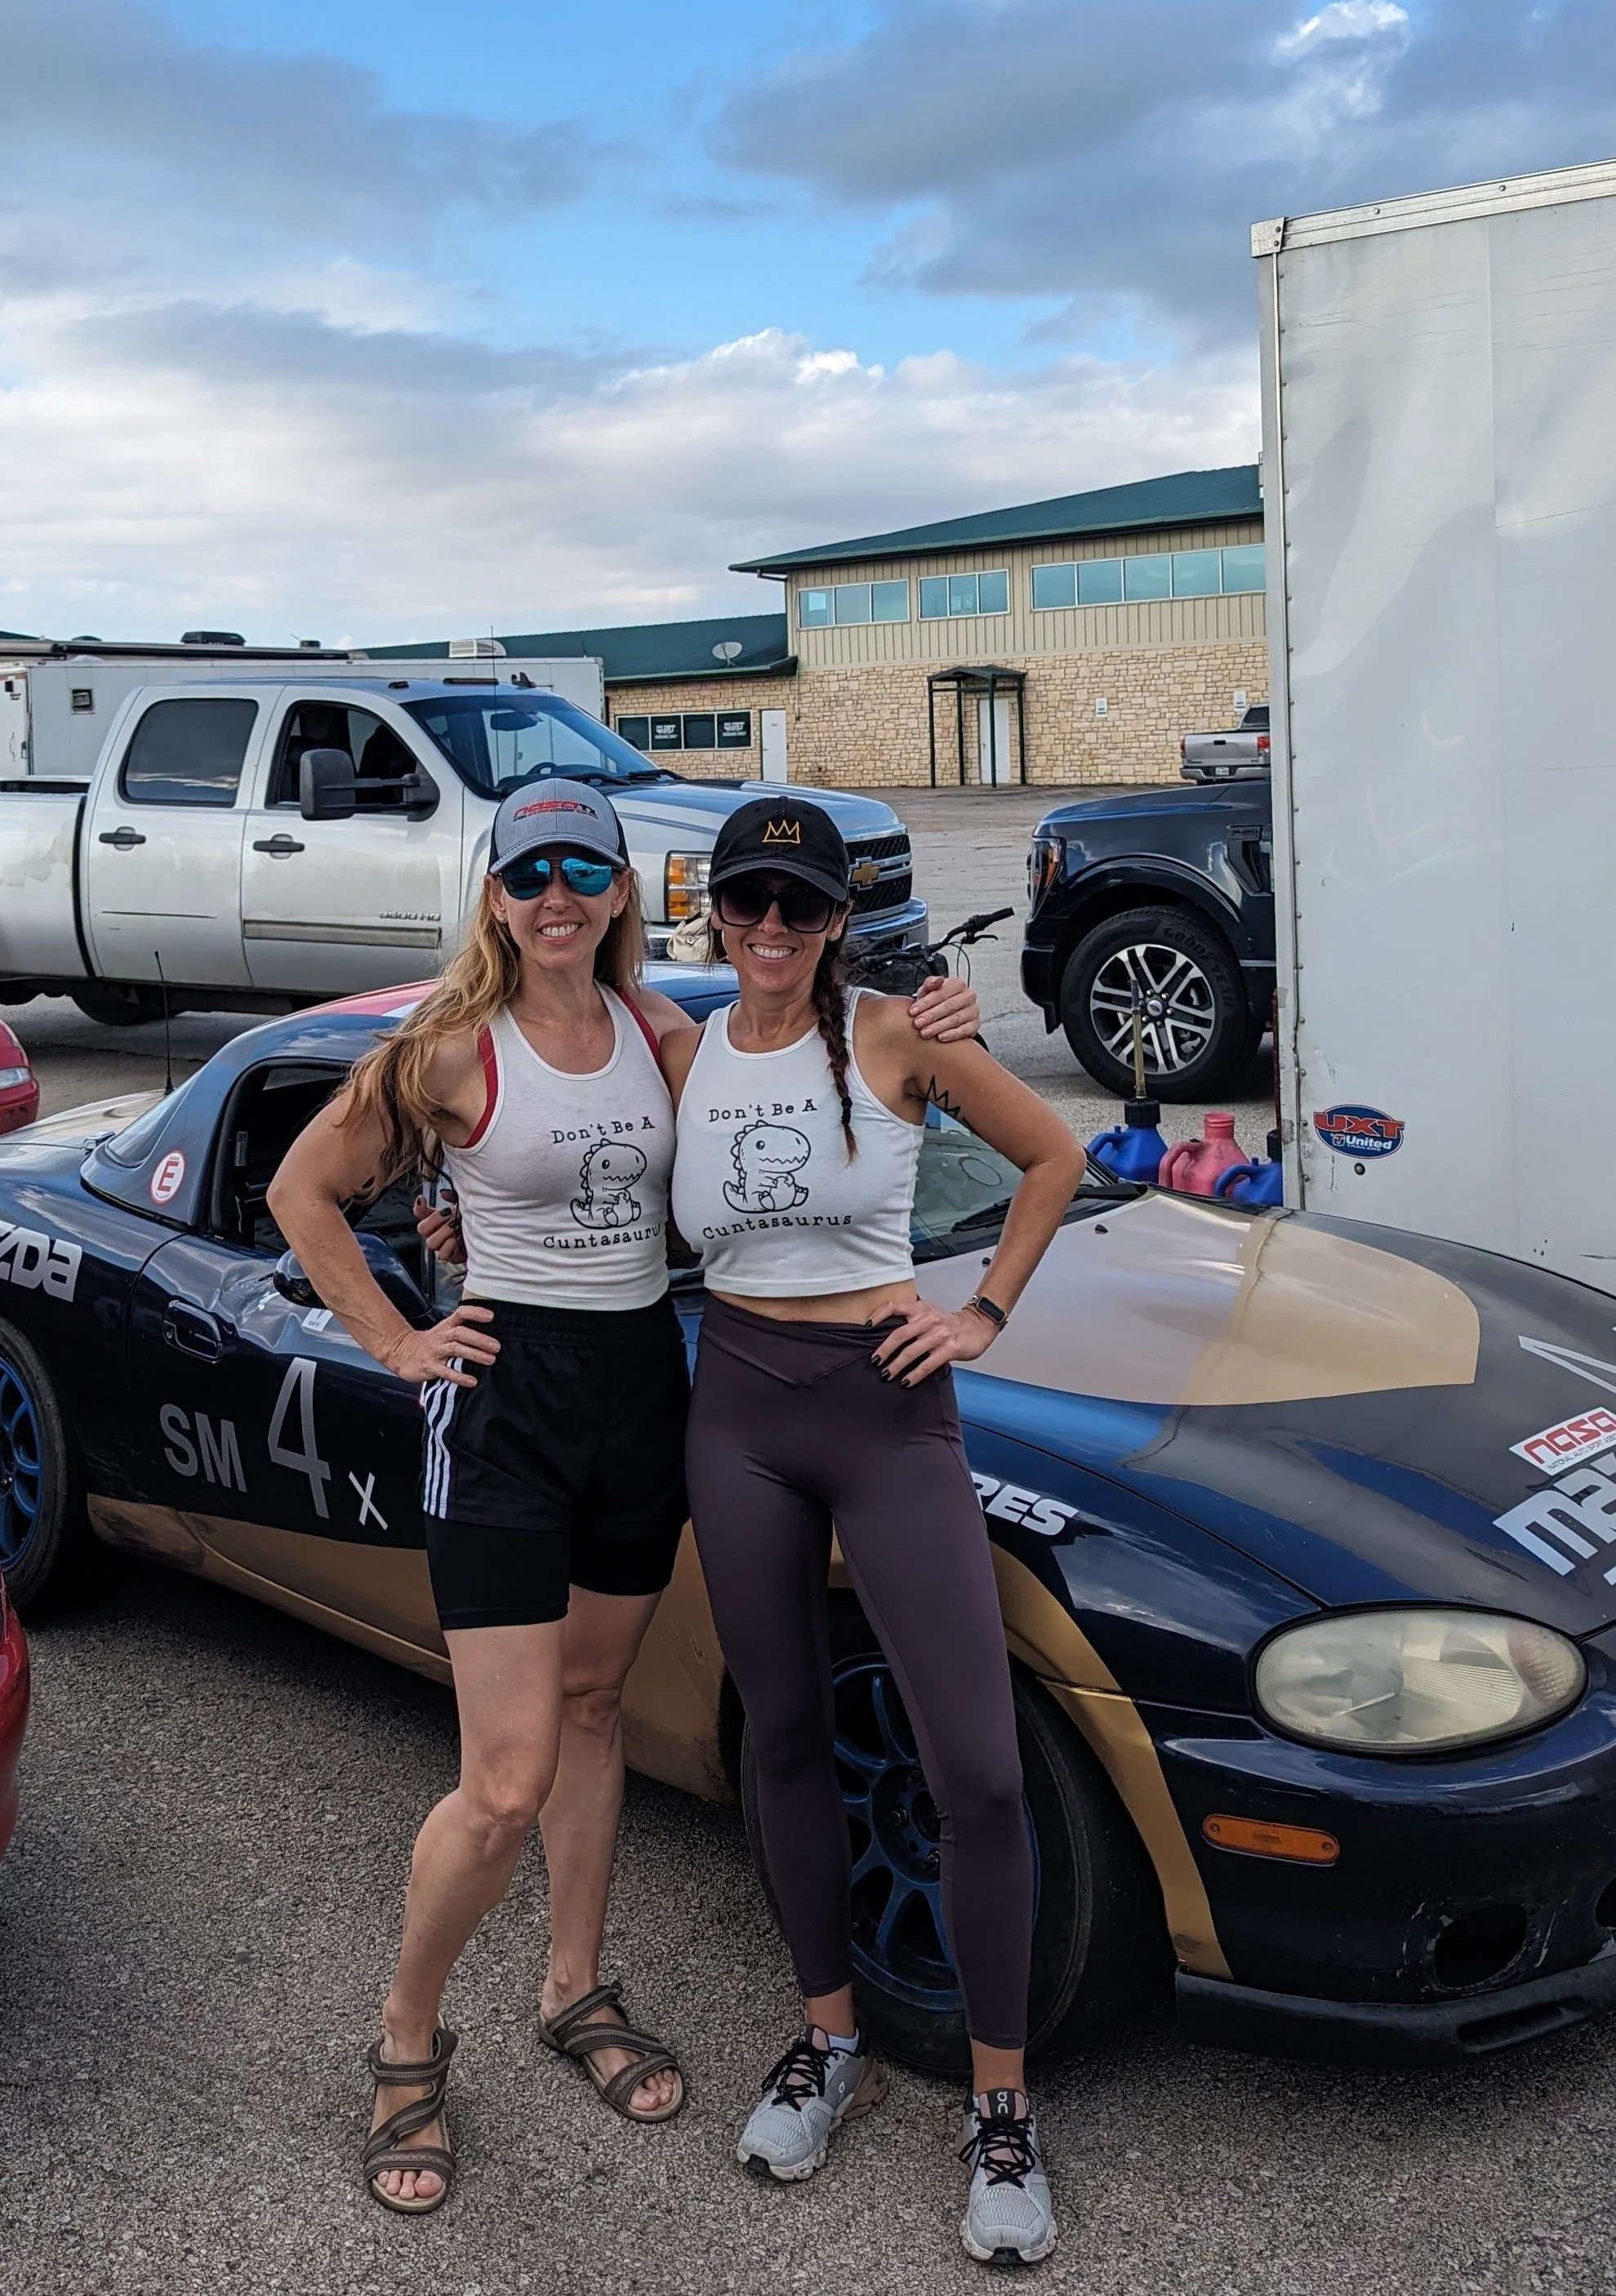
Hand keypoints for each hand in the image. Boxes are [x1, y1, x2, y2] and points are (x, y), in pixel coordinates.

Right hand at [384, 1302, 497, 1388]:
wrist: (401, 1352)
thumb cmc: (428, 1343)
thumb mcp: (443, 1332)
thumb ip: (461, 1331)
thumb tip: (488, 1336)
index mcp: (446, 1326)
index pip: (461, 1313)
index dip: (475, 1313)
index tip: (491, 1317)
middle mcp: (442, 1337)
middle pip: (461, 1333)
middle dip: (480, 1339)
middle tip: (496, 1346)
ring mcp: (435, 1351)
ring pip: (455, 1349)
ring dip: (474, 1354)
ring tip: (490, 1360)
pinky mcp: (430, 1366)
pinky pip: (446, 1371)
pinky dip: (459, 1377)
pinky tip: (471, 1381)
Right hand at [414, 1189, 464, 1267]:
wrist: (485, 1239)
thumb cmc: (471, 1221)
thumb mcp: (464, 1206)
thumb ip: (453, 1197)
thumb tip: (443, 1193)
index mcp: (436, 1219)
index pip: (421, 1213)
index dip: (418, 1207)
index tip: (422, 1199)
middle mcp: (435, 1232)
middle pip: (422, 1228)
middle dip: (434, 1219)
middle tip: (447, 1214)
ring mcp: (441, 1246)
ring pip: (431, 1242)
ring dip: (443, 1233)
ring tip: (454, 1227)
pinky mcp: (449, 1256)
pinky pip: (442, 1255)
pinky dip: (448, 1247)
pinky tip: (455, 1240)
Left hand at [870, 1299, 996, 1385]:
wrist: (978, 1325)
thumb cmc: (949, 1322)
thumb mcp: (930, 1312)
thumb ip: (911, 1318)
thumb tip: (885, 1333)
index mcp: (921, 1309)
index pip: (895, 1306)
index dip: (879, 1315)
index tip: (867, 1326)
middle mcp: (929, 1319)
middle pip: (899, 1334)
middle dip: (884, 1350)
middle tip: (875, 1361)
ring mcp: (940, 1334)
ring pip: (911, 1352)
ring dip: (896, 1366)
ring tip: (886, 1375)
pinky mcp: (950, 1349)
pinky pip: (927, 1364)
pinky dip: (914, 1375)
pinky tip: (906, 1381)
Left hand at [910, 973, 980, 1042]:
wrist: (945, 1014)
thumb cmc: (935, 1001)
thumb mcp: (929, 991)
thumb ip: (930, 984)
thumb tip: (937, 980)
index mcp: (958, 984)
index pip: (941, 992)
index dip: (926, 1003)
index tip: (912, 1012)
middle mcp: (969, 996)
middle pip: (949, 1006)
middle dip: (931, 1015)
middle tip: (917, 1023)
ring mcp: (973, 1010)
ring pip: (956, 1019)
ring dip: (939, 1026)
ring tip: (925, 1033)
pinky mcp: (975, 1024)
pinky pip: (965, 1030)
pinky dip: (952, 1034)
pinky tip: (940, 1038)